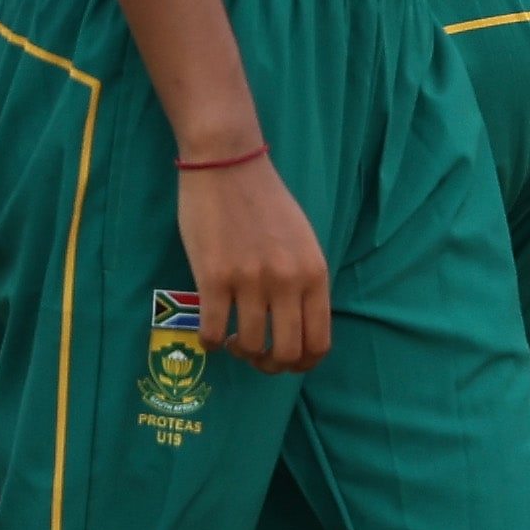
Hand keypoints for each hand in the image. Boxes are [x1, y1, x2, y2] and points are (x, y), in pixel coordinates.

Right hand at [179, 153, 329, 372]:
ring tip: (232, 340)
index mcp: (314, 274)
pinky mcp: (214, 277)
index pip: (319, 342)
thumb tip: (299, 326)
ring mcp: (251, 281)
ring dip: (240, 352)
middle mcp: (288, 282)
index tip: (287, 363)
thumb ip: (305, 281)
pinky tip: (210, 335)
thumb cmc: (266, 201)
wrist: (229, 163)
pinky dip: (209, 342)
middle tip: (256, 356)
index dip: (303, 364)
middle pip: (287, 353)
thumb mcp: (304, 241)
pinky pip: (212, 331)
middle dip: (271, 366)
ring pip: (249, 346)